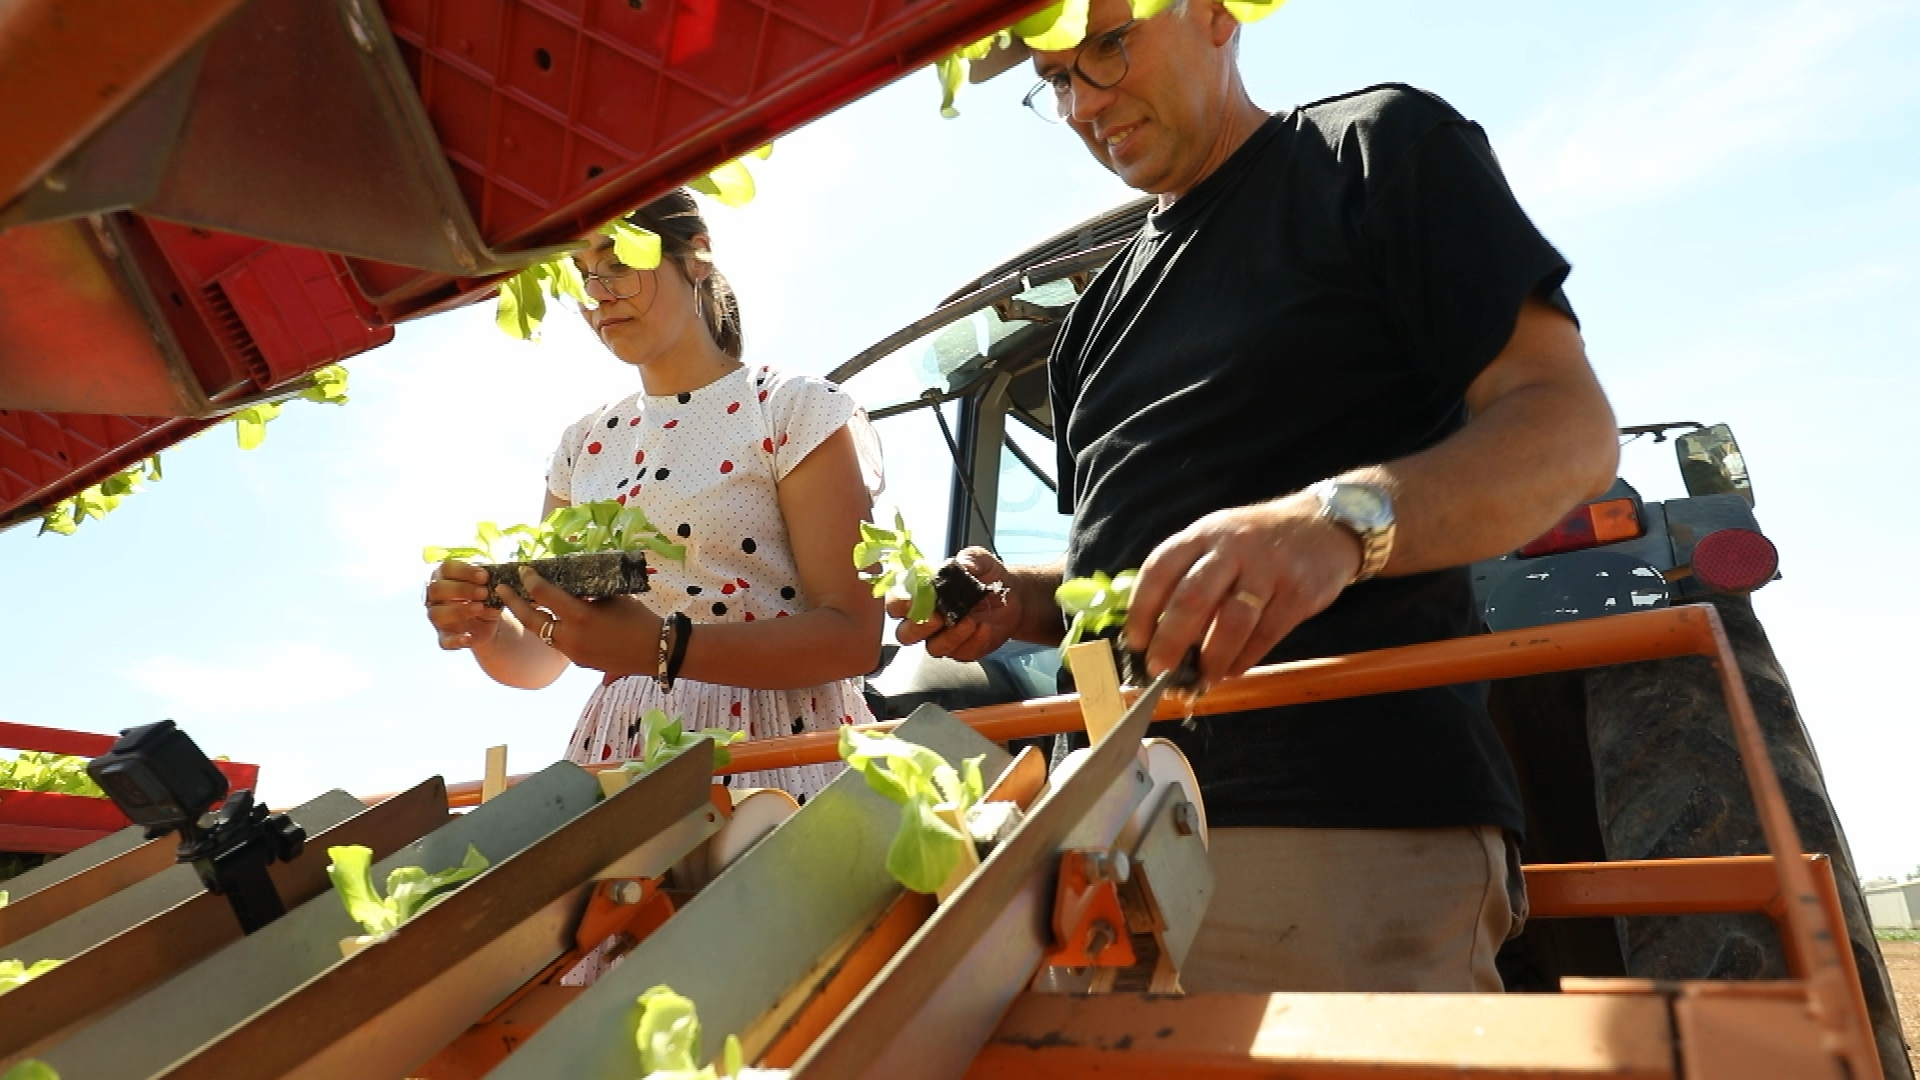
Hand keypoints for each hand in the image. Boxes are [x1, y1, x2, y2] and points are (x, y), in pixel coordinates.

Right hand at [425, 560, 502, 650]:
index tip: (484, 576)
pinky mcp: (445, 637)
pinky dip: (455, 640)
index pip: (446, 568)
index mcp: (445, 577)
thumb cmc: (485, 597)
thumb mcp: (490, 588)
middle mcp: (436, 597)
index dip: (464, 571)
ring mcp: (438, 618)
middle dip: (461, 589)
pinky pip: (444, 641)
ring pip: (436, 614)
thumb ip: (490, 586)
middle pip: (437, 589)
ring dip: (458, 610)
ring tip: (480, 608)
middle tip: (483, 592)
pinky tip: (469, 638)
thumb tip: (496, 588)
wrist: (488, 621)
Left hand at [492, 568, 661, 676]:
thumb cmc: (638, 618)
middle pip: (532, 619)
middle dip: (514, 603)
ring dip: (533, 619)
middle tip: (502, 590)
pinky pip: (559, 644)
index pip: (544, 594)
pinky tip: (556, 622)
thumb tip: (569, 582)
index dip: (530, 580)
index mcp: (580, 615)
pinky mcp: (579, 662)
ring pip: (543, 634)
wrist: (656, 651)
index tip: (524, 570)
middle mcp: (571, 637)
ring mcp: (573, 653)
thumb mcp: (612, 597)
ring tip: (524, 606)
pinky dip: (554, 631)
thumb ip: (588, 592)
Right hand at [890, 548, 1020, 662]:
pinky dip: (974, 641)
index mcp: (920, 595)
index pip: (896, 604)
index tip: (912, 599)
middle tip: (937, 616)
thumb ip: (969, 558)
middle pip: (905, 634)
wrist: (1013, 594)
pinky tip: (985, 628)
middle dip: (918, 627)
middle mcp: (926, 619)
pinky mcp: (964, 650)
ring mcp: (944, 637)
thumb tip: (961, 565)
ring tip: (970, 621)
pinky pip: (962, 653)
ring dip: (951, 636)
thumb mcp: (979, 559)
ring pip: (934, 648)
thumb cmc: (985, 575)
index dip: (899, 604)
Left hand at [1125, 494, 1363, 686]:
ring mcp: (1268, 569)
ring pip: (1232, 622)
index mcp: (1204, 534)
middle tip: (1159, 671)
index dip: (1141, 610)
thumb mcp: (1220, 541)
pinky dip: (1244, 659)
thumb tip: (1159, 634)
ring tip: (1201, 679)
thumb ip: (1191, 576)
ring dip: (1211, 658)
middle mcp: (1233, 547)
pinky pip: (1265, 634)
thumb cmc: (1259, 541)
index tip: (1135, 642)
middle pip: (1192, 598)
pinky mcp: (1298, 592)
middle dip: (1170, 641)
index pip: (1159, 569)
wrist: (1325, 524)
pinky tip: (1232, 670)